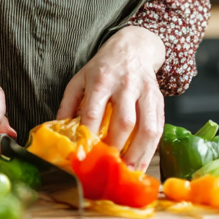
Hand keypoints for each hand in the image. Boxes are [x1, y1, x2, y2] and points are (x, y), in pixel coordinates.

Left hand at [56, 26, 165, 171]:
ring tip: (128, 170)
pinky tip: (142, 162)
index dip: (89, 137)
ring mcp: (145, 92)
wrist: (133, 47)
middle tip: (108, 168)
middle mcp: (125, 85)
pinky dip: (151, 149)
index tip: (83, 157)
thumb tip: (59, 130)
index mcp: (101, 80)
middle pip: (124, 122)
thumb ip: (69, 103)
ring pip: (147, 127)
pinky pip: (158, 127)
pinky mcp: (159, 99)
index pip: (94, 112)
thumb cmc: (103, 67)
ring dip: (138, 153)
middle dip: (116, 149)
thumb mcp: (80, 78)